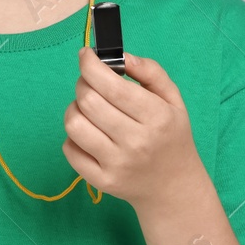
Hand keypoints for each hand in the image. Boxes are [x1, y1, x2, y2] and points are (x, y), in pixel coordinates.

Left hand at [62, 48, 205, 211]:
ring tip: (88, 109)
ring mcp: (117, 164)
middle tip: (90, 84)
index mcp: (157, 117)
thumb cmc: (171, 137)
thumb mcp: (173, 100)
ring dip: (74, 109)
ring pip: (74, 124)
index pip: (112, 86)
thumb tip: (120, 56)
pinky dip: (72, 136)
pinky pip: (69, 149)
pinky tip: (89, 134)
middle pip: (88, 101)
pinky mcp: (101, 181)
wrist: (174, 188)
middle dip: (83, 84)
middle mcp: (137, 142)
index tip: (86, 55)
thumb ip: (150, 71)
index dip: (90, 65)